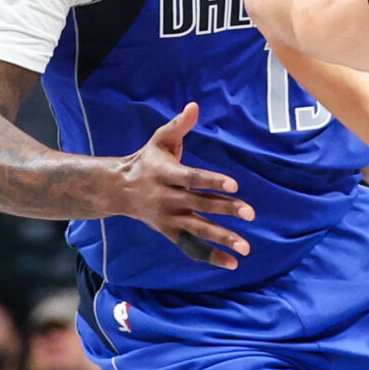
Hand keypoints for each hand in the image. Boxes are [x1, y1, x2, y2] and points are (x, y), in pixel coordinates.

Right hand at [109, 103, 254, 268]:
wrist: (117, 190)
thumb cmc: (146, 160)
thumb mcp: (159, 140)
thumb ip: (179, 125)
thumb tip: (195, 106)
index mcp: (166, 174)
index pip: (192, 178)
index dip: (213, 181)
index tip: (235, 185)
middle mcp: (168, 198)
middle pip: (200, 205)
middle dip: (226, 209)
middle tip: (251, 214)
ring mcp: (169, 218)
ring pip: (198, 230)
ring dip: (223, 239)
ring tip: (246, 248)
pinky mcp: (169, 232)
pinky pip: (191, 246)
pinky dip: (210, 256)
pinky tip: (232, 263)